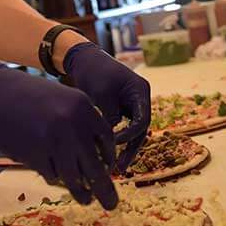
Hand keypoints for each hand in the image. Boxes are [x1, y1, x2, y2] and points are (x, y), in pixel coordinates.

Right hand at [0, 60, 118, 208]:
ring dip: (82, 192)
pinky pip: (51, 174)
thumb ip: (79, 122)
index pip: (107, 139)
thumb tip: (95, 157)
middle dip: (105, 188)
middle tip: (112, 204)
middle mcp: (73, 123)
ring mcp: (54, 140)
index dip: (109, 158)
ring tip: (86, 199)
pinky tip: (47, 169)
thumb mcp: (61, 99)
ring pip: (75, 177)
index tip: (108, 169)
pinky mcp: (35, 154)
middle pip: (96, 165)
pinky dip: (52, 175)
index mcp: (83, 106)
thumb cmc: (26, 96)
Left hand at [62, 42, 150, 172]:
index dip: (130, 135)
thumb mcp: (102, 94)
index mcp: (140, 91)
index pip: (142, 120)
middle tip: (120, 167)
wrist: (83, 59)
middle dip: (130, 149)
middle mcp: (139, 99)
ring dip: (124, 147)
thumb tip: (111, 140)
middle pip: (140, 129)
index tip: (115, 143)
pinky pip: (122, 127)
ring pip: (132, 131)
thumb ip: (110, 116)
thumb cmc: (94, 72)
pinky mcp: (120, 108)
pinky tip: (105, 153)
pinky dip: (115, 139)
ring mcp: (131, 104)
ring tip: (114, 167)